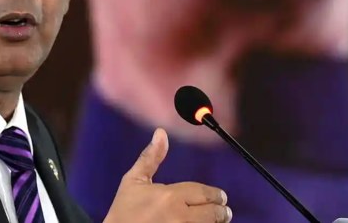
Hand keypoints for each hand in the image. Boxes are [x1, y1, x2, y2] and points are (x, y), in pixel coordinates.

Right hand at [104, 128, 231, 222]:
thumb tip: (161, 133)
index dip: (216, 195)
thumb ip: (151, 157)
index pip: (204, 194)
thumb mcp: (133, 181)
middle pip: (213, 214)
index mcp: (170, 196)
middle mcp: (179, 216)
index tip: (221, 197)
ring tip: (217, 221)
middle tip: (224, 211)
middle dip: (221, 211)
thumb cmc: (123, 211)